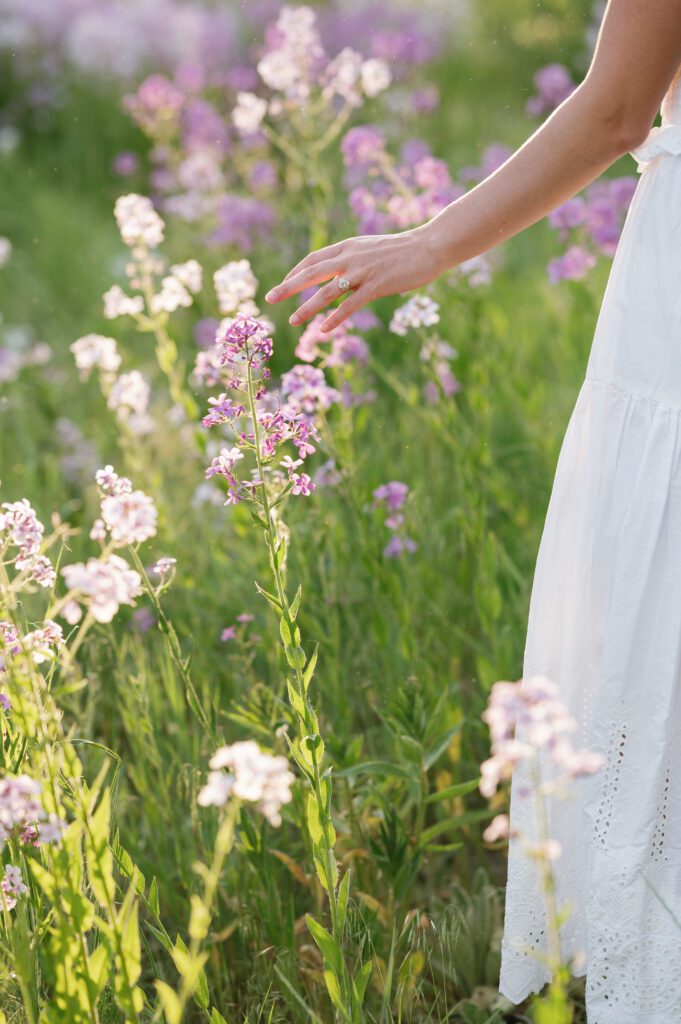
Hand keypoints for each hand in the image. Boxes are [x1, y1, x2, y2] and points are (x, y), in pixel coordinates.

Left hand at [264, 223, 444, 332]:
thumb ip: (355, 259)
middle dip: (288, 287)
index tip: (283, 284)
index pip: (313, 259)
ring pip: (327, 292)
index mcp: (348, 246)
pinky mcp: (376, 286)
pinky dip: (335, 318)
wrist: (429, 246)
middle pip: (311, 273)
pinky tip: (323, 330)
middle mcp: (350, 257)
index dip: (295, 272)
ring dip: (307, 307)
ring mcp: (362, 272)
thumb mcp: (372, 249)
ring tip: (292, 321)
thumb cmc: (404, 250)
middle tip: (269, 298)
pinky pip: (350, 305)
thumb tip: (342, 274)